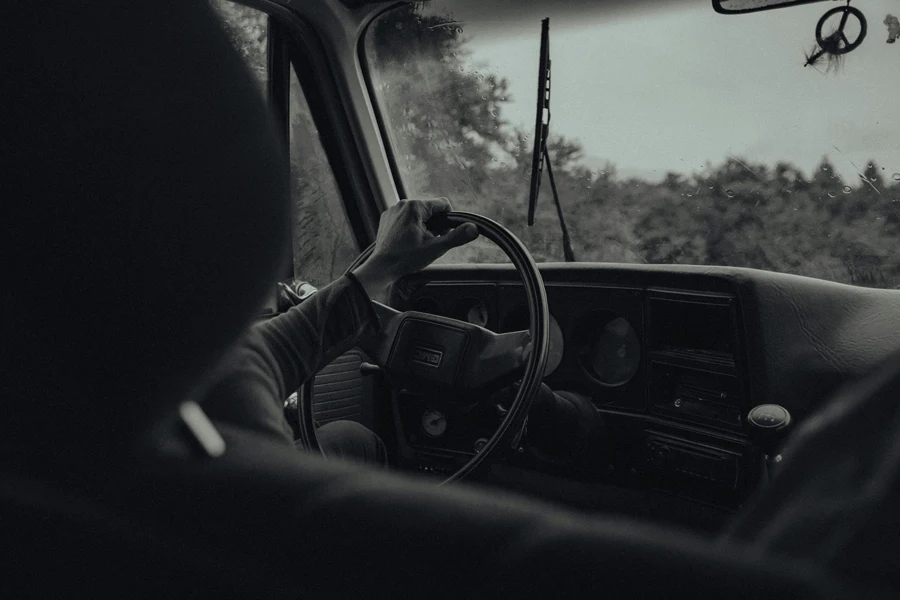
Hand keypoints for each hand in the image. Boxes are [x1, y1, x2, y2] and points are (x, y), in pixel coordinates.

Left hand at [352, 198, 478, 295]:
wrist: (382, 267)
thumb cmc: (406, 258)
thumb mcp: (435, 248)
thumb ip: (456, 237)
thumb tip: (474, 229)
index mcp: (415, 206)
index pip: (443, 204)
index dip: (447, 220)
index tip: (441, 235)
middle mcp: (403, 203)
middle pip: (430, 210)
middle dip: (434, 224)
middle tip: (428, 242)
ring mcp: (393, 210)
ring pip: (418, 214)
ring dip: (423, 226)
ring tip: (417, 243)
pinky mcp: (387, 217)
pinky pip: (406, 217)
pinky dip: (410, 227)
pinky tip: (407, 241)